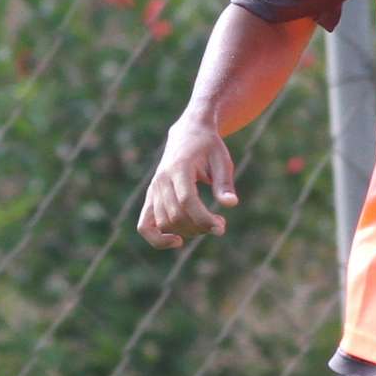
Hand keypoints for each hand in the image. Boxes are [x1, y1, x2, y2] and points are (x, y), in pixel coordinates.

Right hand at [137, 116, 237, 250]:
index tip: (220, 227)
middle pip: (176, 215)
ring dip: (188, 232)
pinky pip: (145, 226)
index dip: (203, 218)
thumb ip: (224, 183)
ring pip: (164, 223)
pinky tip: (177, 241)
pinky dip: (157, 239)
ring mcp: (153, 190)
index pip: (186, 201)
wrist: (187, 134)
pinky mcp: (151, 198)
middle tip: (220, 224)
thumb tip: (230, 204)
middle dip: (200, 226)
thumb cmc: (208, 147)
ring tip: (207, 225)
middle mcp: (161, 180)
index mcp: (179, 168)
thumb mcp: (222, 160)